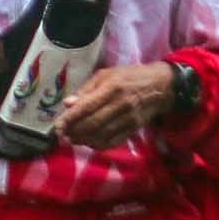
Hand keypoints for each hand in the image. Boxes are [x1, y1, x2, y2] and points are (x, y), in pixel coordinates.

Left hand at [56, 62, 174, 148]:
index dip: (70, 118)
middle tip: (61, 136)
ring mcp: (128, 119)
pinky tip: (88, 142)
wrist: (161, 86)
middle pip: (92, 124)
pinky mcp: (133, 129)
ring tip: (71, 140)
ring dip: (83, 141)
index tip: (57, 126)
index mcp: (111, 87)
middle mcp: (120, 104)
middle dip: (74, 132)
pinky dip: (98, 145)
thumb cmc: (129, 76)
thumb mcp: (106, 74)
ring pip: (101, 136)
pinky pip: (113, 142)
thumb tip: (68, 103)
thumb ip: (86, 89)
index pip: (86, 106)